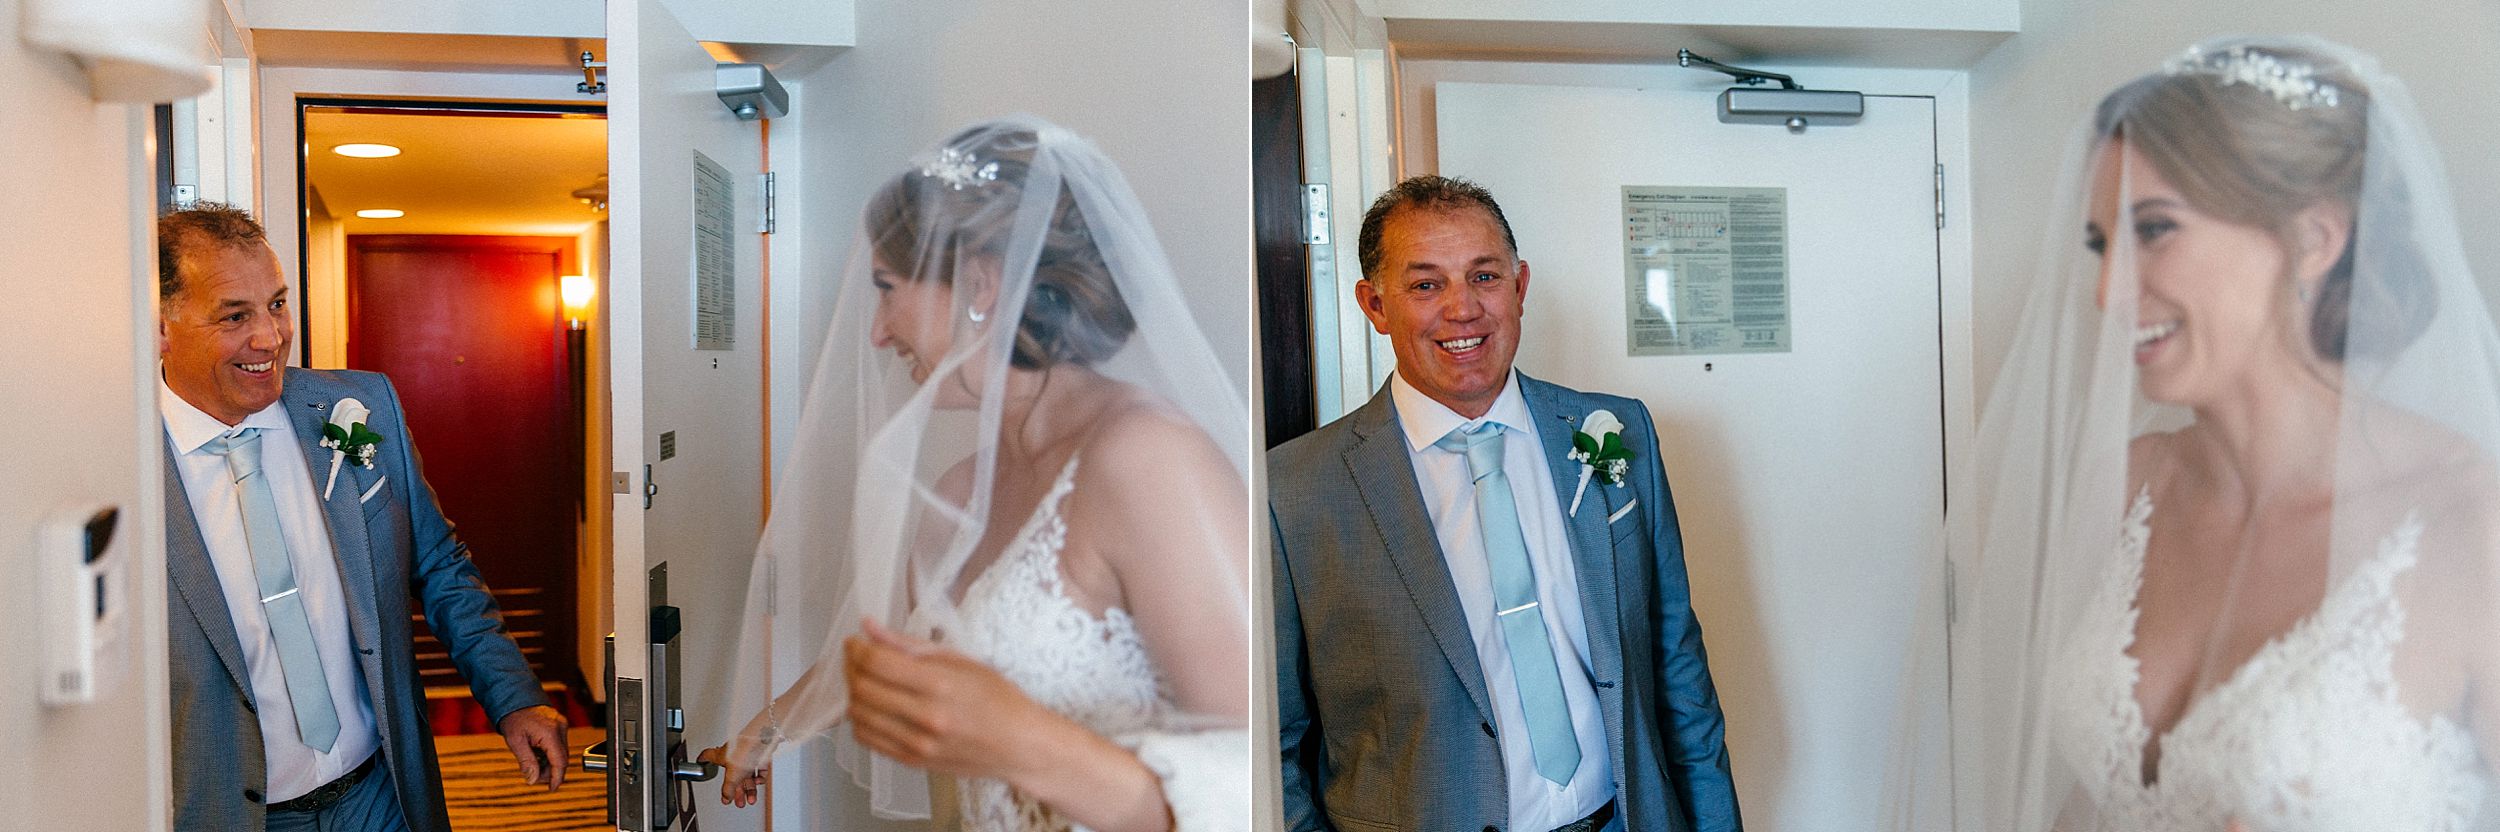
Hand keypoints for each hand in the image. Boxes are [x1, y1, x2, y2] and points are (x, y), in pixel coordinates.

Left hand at [498, 705, 570, 789]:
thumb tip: (533, 780)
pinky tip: (537, 754)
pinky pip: (559, 745)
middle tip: (534, 777)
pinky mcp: (559, 725)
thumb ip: (527, 762)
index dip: (556, 778)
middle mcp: (560, 728)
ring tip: (533, 764)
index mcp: (551, 733)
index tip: (552, 789)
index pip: (560, 762)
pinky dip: (549, 753)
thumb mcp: (515, 742)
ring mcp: (561, 726)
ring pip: (561, 753)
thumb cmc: (514, 717)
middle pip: (562, 759)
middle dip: (550, 771)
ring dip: (549, 763)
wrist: (515, 697)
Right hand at [697, 743, 768, 807]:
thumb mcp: (732, 776)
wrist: (762, 740)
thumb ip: (728, 788)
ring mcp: (747, 754)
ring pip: (748, 774)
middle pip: (733, 774)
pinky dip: (760, 777)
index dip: (703, 759)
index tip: (700, 761)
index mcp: (722, 755)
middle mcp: (734, 754)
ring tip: (751, 799)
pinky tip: (759, 781)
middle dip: (736, 790)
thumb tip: (726, 797)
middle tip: (738, 801)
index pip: (708, 756)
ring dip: (750, 789)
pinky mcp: (760, 755)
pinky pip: (759, 769)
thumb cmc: (744, 751)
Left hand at [844, 617, 1060, 782]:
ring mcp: (917, 744)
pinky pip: (868, 739)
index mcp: (941, 685)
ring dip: (852, 693)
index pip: (877, 663)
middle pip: (863, 688)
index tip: (855, 641)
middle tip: (855, 656)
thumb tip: (871, 627)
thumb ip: (910, 645)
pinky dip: (860, 719)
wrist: (1019, 745)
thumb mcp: (962, 660)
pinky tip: (872, 706)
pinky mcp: (912, 761)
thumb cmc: (998, 699)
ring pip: (859, 715)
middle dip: (850, 667)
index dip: (857, 648)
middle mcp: (926, 717)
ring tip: (863, 679)